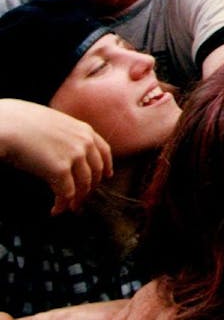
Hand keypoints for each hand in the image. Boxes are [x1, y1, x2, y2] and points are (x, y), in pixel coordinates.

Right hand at [0, 99, 112, 215]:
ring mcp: (75, 155)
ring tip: (69, 208)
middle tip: (82, 199)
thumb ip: (68, 136)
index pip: (104, 151)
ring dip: (77, 200)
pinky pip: (67, 193)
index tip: (106, 177)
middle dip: (90, 189)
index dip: (106, 167)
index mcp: (84, 130)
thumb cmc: (24, 123)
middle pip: (97, 172)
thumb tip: (66, 153)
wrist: (10, 125)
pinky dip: (62, 205)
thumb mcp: (56, 124)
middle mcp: (84, 142)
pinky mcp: (60, 169)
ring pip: (84, 185)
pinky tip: (56, 209)